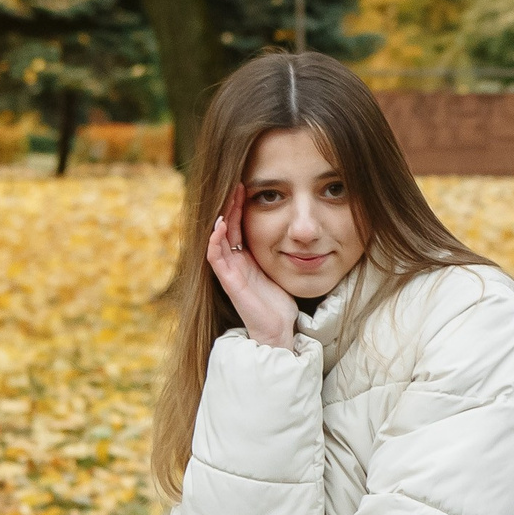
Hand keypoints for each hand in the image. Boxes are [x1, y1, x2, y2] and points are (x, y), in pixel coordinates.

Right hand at [206, 185, 298, 349]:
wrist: (277, 329)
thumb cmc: (279, 303)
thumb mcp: (281, 271)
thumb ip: (281, 254)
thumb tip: (298, 236)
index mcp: (246, 259)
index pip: (239, 227)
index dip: (240, 208)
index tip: (246, 187)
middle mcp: (235, 262)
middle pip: (228, 228)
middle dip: (231, 206)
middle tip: (237, 185)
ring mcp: (230, 271)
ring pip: (218, 239)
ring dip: (222, 218)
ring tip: (228, 199)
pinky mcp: (228, 282)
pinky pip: (216, 258)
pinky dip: (215, 241)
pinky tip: (220, 226)